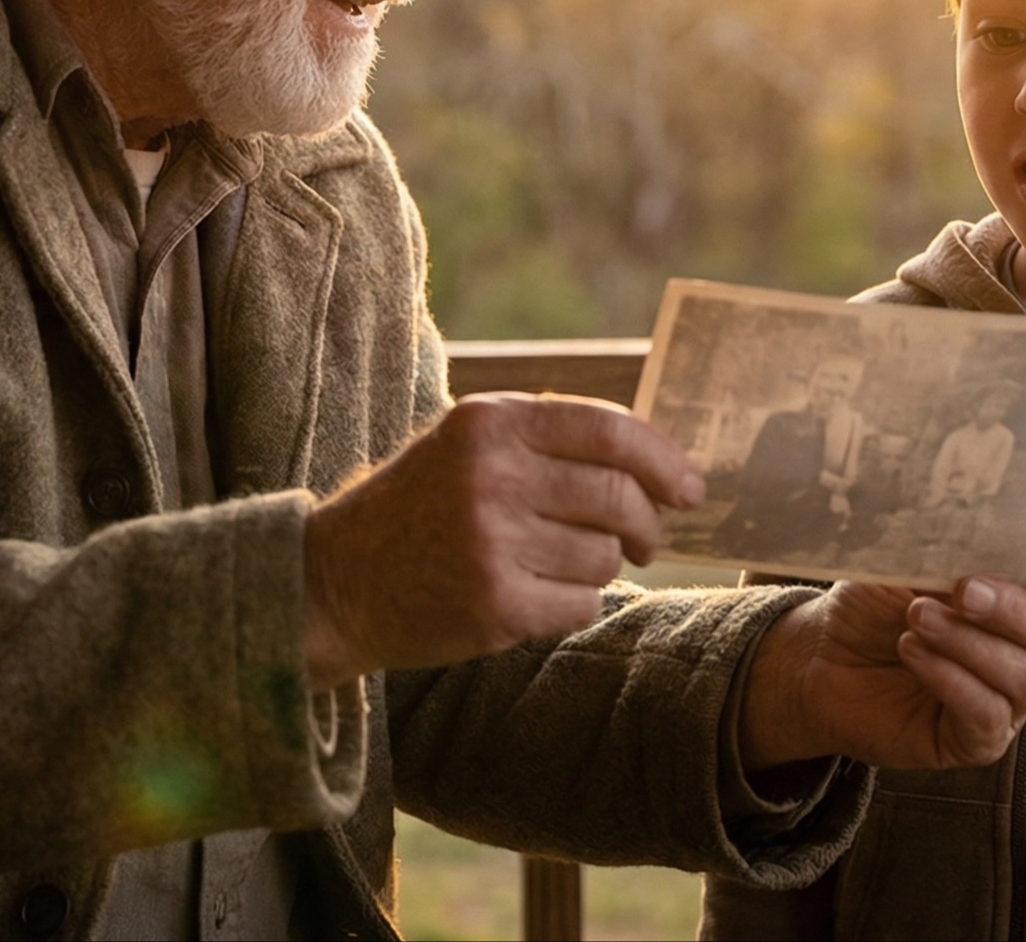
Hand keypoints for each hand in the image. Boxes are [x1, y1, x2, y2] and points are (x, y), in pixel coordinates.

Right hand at [301, 393, 704, 687]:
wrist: (335, 581)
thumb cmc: (417, 509)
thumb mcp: (468, 446)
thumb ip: (548, 441)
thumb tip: (657, 459)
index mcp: (490, 421)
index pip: (609, 429)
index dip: (663, 460)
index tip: (689, 488)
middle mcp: (491, 475)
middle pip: (617, 498)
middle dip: (646, 525)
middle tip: (642, 540)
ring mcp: (491, 541)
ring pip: (603, 557)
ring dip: (596, 567)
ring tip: (550, 565)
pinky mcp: (494, 604)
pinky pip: (580, 604)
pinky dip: (572, 604)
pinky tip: (531, 596)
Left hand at [736, 557, 1025, 772]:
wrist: (820, 654)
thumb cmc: (874, 599)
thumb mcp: (909, 558)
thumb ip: (951, 545)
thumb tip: (977, 525)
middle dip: (1014, 611)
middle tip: (960, 589)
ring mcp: (1007, 700)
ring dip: (970, 644)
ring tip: (916, 619)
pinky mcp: (975, 739)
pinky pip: (987, 715)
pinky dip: (952, 679)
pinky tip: (914, 654)